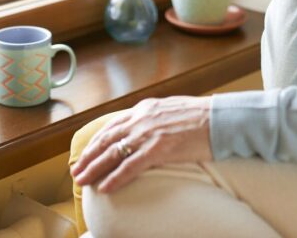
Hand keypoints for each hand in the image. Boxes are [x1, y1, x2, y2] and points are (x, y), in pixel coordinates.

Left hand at [70, 96, 212, 193]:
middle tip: (76, 171)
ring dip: (95, 169)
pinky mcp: (158, 149)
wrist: (220, 118)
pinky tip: (105, 187)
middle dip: (89, 157)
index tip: (86, 153)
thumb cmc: (202, 116)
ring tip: (83, 181)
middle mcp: (142, 119)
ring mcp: (149, 134)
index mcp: (145, 109)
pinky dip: (115, 178)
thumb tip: (147, 128)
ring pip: (113, 154)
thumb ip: (155, 117)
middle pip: (107, 140)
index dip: (96, 141)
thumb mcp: (172, 110)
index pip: (112, 126)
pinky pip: (130, 166)